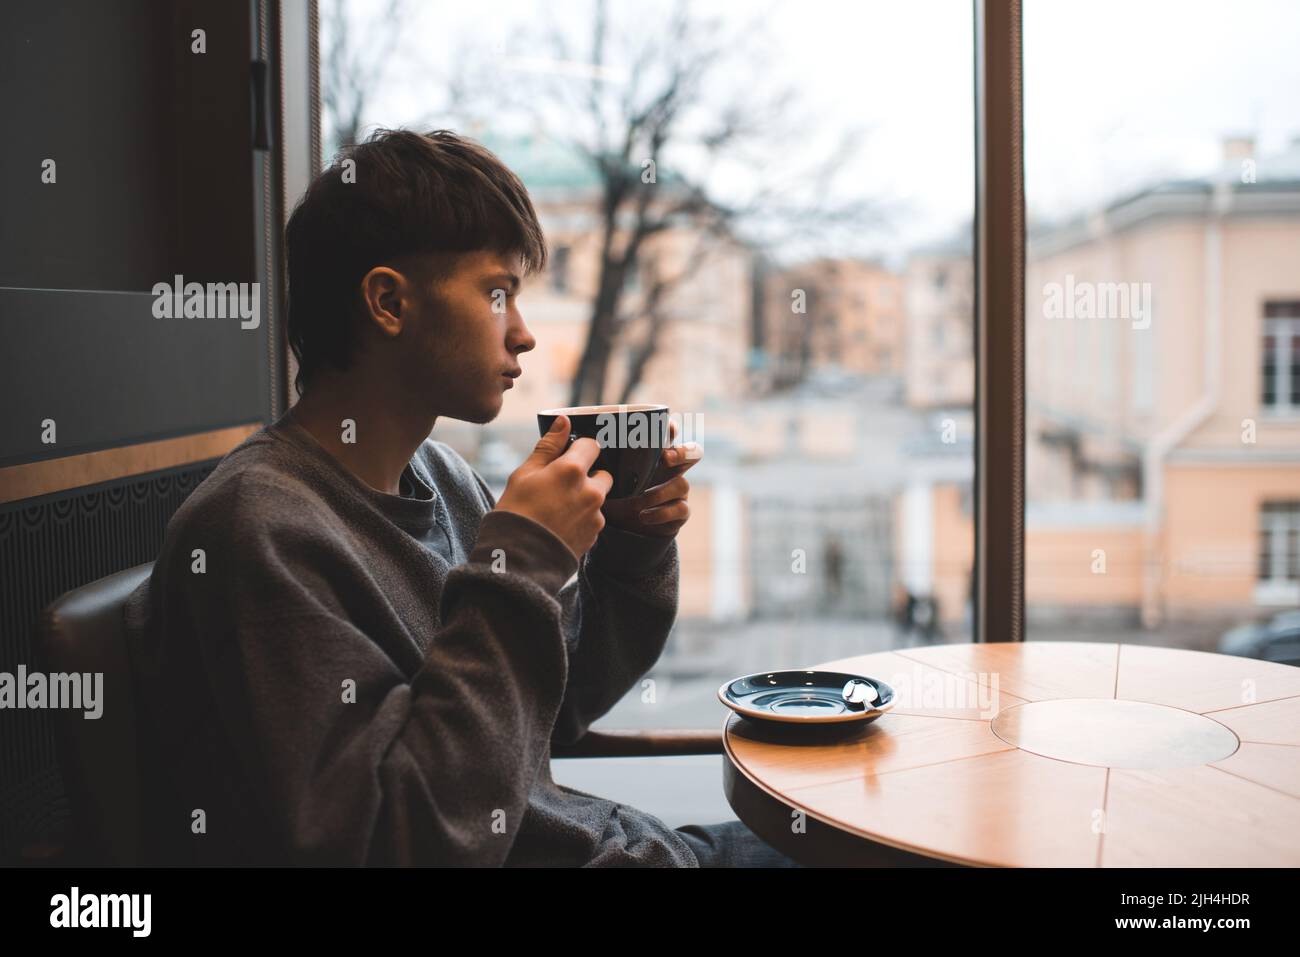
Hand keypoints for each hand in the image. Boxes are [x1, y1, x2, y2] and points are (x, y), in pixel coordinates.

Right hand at [494, 415, 611, 556]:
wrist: (518, 558)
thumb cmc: (516, 512)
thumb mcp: (525, 474)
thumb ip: (548, 446)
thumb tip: (563, 422)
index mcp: (573, 470)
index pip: (592, 445)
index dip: (579, 449)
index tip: (568, 456)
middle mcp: (591, 491)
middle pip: (603, 473)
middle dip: (588, 475)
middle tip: (563, 485)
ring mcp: (596, 515)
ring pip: (599, 498)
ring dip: (586, 498)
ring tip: (559, 509)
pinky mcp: (596, 535)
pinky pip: (595, 519)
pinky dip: (583, 518)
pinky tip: (562, 524)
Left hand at [601, 419, 702, 538]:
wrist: (623, 527)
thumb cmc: (614, 493)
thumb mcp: (605, 475)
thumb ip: (599, 459)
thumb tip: (577, 438)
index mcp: (655, 454)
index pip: (670, 435)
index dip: (672, 429)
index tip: (666, 428)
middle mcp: (671, 469)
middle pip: (693, 453)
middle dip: (683, 452)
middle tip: (665, 457)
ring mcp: (678, 491)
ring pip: (683, 484)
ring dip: (660, 492)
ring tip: (638, 501)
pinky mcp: (680, 512)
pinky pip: (681, 509)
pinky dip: (661, 513)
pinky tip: (643, 515)